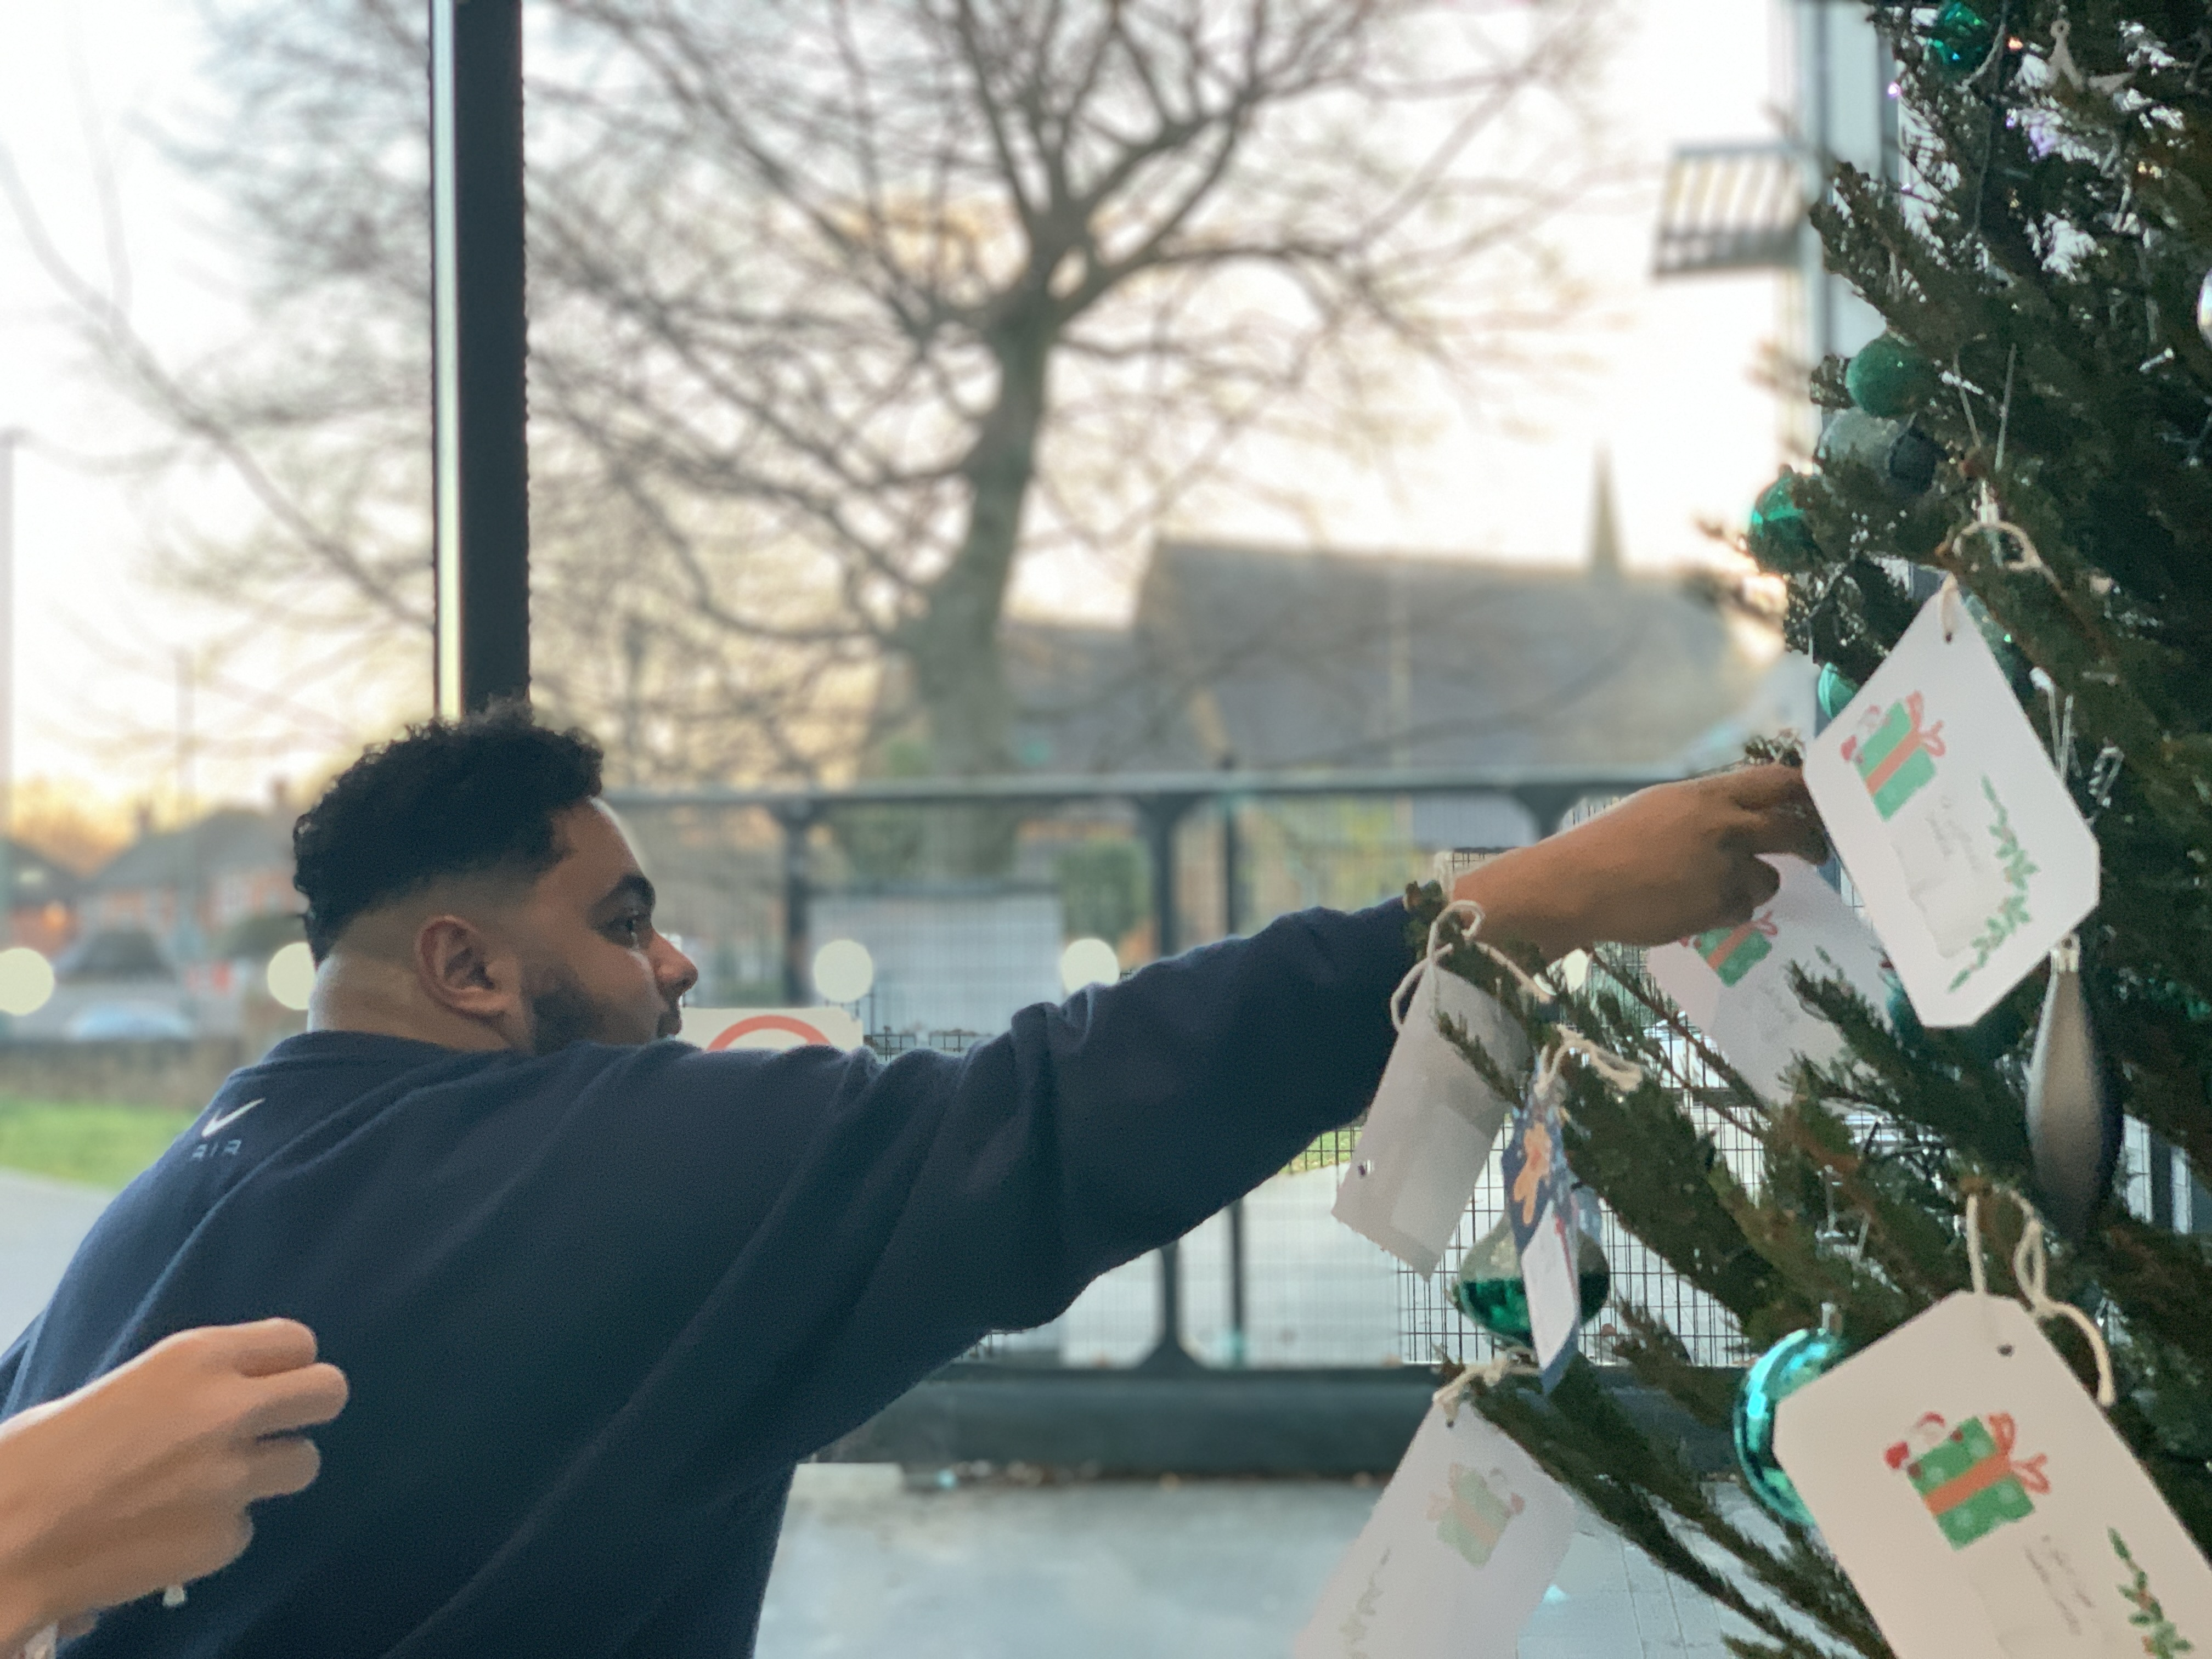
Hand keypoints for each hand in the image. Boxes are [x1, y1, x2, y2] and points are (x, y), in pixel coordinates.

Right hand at [0, 1320, 347, 1649]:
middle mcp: (230, 1410)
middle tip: (273, 1428)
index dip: (285, 1364)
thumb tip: (216, 1398)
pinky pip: (246, 1528)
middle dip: (306, 1410)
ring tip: (215, 1486)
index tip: (266, 1381)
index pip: (297, 1341)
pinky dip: (218, 1532)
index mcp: (197, 1358)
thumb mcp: (122, 1390)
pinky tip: (168, 1534)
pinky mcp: (223, 1539)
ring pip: (304, 1464)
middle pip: (329, 1392)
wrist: (4, 1539)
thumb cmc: (34, 1457)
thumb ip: (185, 1389)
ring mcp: (234, 1478)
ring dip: (269, 1474)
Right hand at [1452, 767, 1826, 957]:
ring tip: (1717, 887)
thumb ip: (1705, 808)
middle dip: (1811, 844)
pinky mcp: (1715, 908)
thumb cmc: (1607, 843)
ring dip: (1755, 884)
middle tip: (1816, 853)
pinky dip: (1728, 910)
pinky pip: (1744, 910)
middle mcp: (1723, 828)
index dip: (1806, 791)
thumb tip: (1744, 816)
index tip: (1818, 802)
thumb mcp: (1659, 807)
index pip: (1778, 782)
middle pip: (1793, 831)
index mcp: (1706, 795)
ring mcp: (1722, 870)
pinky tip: (1695, 906)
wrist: (1577, 886)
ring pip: (1769, 879)